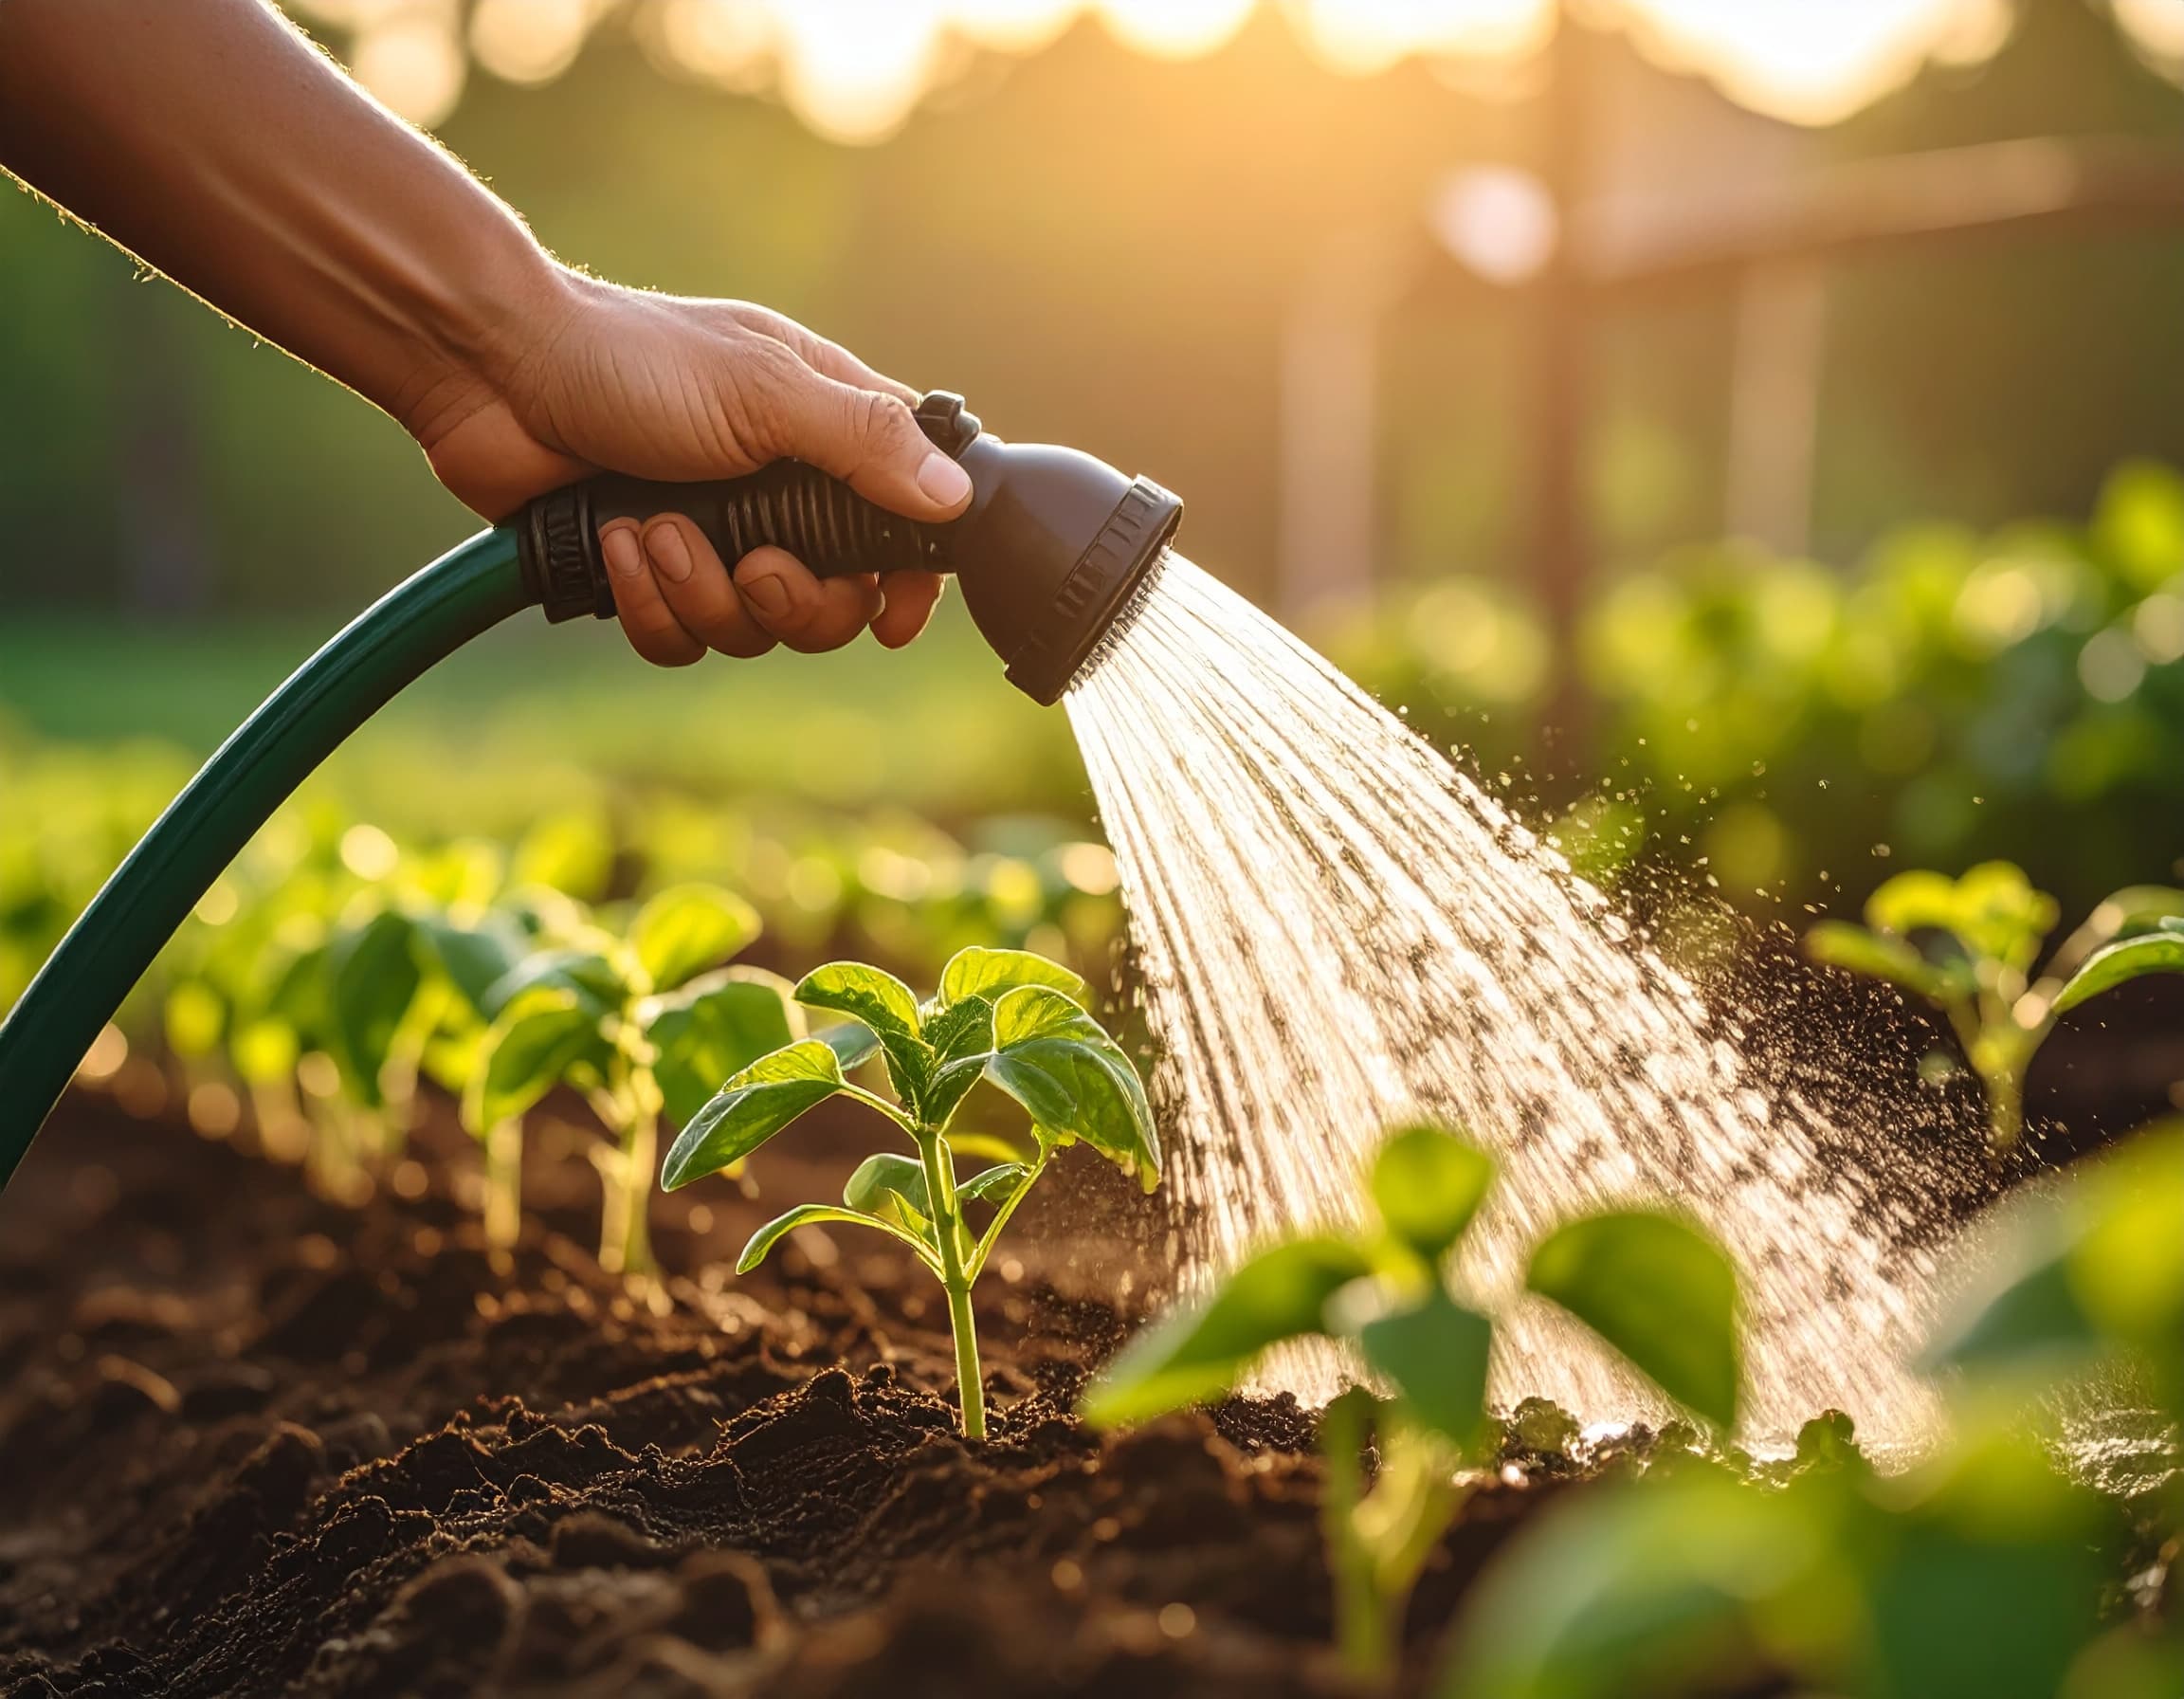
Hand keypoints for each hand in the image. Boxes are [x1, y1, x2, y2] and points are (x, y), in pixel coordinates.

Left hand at [406, 270, 970, 665]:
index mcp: (825, 434)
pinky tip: (616, 543)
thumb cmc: (632, 360)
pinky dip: (647, 603)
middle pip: (834, 603)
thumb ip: (865, 443)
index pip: (907, 522)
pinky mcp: (648, 573)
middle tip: (753, 565)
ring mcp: (713, 537)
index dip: (908, 581)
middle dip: (791, 601)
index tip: (893, 615)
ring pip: (751, 630)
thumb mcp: (765, 389)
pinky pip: (679, 639)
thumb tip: (955, 497)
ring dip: (701, 591)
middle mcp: (779, 493)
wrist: (494, 372)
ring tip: (654, 529)